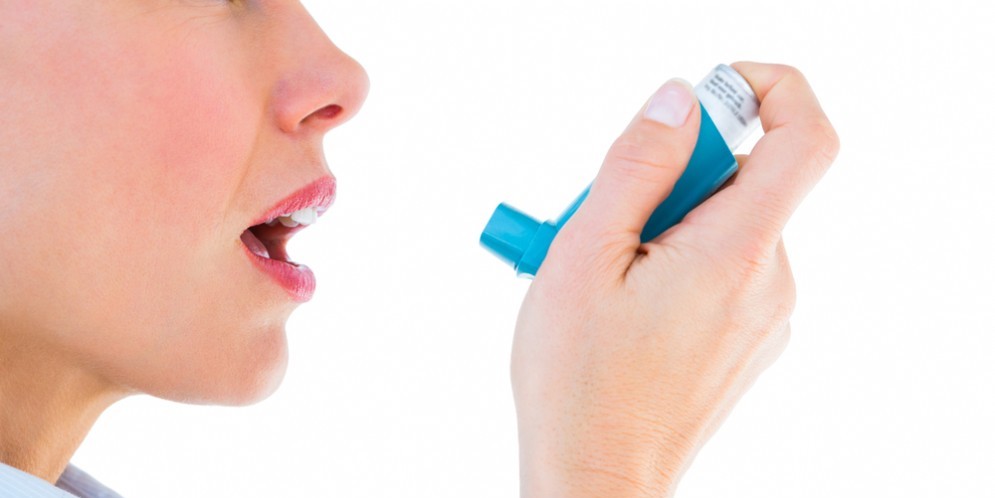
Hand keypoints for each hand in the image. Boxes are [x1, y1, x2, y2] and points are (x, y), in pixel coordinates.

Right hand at [510, 62, 839, 497]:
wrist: (598, 479)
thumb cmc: (580, 383)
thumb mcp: (584, 253)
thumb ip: (637, 165)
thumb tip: (677, 102)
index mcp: (735, 254)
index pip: (804, 139)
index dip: (768, 92)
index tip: (704, 99)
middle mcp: (769, 283)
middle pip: (743, 182)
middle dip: (670, 179)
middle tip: (603, 220)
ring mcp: (764, 316)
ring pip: (723, 226)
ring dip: (661, 225)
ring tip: (602, 277)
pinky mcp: (748, 339)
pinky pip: (722, 267)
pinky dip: (674, 262)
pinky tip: (623, 303)